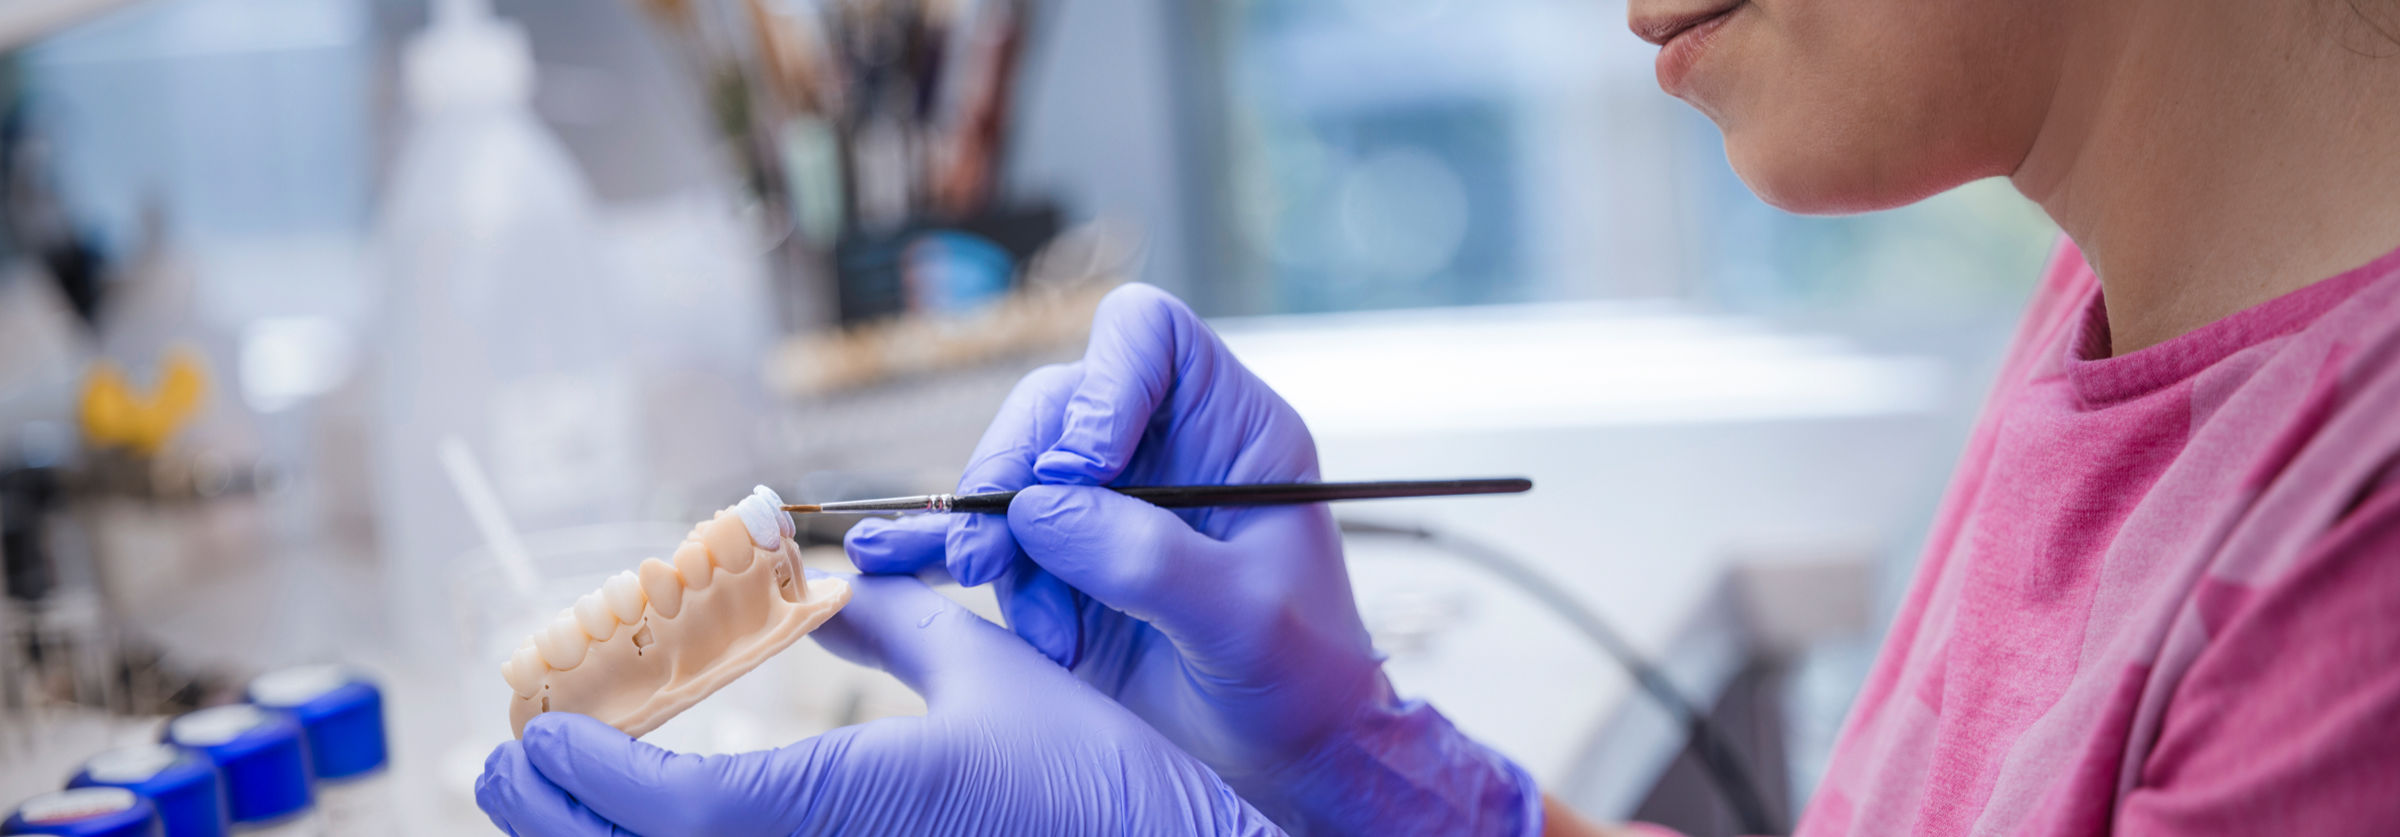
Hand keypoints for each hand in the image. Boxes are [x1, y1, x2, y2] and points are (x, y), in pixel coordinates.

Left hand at [474, 574, 1280, 836]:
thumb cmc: (1102, 780)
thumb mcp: (994, 674)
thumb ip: (897, 625)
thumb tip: (824, 585)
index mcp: (862, 806)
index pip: (679, 810)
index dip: (586, 775)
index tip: (537, 729)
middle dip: (556, 820)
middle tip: (509, 762)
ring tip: (555, 804)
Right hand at [845, 285, 1540, 834]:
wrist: (1283, 763)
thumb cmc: (1300, 680)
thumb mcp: (1245, 619)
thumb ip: (1147, 558)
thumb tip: (1039, 510)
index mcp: (1232, 430)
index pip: (1149, 336)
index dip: (1102, 382)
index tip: (1083, 470)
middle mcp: (1162, 449)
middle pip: (1055, 402)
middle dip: (1013, 476)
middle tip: (994, 561)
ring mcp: (1108, 504)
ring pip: (1012, 476)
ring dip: (1000, 550)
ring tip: (1047, 633)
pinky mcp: (1063, 563)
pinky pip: (992, 538)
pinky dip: (962, 563)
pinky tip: (947, 590)